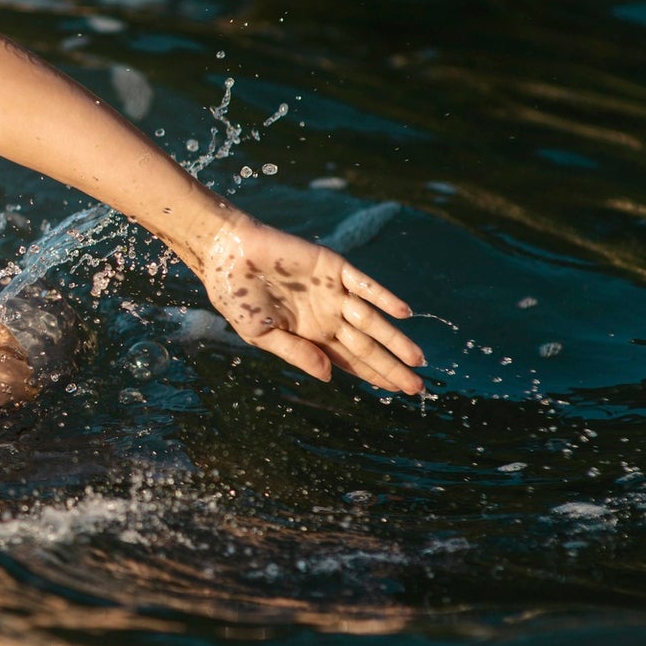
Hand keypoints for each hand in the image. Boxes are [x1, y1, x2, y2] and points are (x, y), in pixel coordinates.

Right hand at [198, 215, 425, 393]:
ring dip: (395, 339)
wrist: (227, 254)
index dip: (372, 375)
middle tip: (417, 387)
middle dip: (392, 366)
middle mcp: (327, 315)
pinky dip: (384, 298)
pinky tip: (403, 313)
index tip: (395, 391)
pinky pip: (365, 285)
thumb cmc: (236, 297)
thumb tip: (329, 377)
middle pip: (366, 345)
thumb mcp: (260, 335)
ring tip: (417, 360)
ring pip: (372, 320)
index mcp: (310, 334)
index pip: (349, 359)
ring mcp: (333, 292)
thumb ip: (296, 353)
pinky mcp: (333, 267)